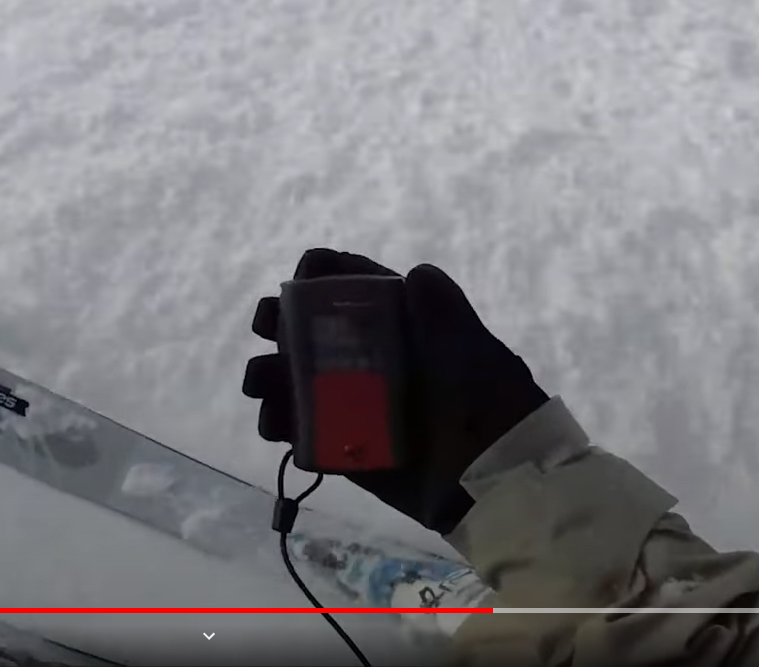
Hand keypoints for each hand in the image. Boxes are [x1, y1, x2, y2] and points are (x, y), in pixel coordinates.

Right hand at [241, 248, 547, 534]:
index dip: (325, 275)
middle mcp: (373, 361)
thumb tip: (415, 272)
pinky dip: (280, 426)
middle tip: (267, 325)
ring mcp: (355, 406)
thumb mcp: (474, 353)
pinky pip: (302, 434)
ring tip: (262, 383)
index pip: (356, 287)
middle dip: (281, 321)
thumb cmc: (489, 408)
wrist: (496, 485)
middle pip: (312, 330)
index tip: (303, 276)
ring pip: (297, 381)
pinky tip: (275, 424)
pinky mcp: (345, 449)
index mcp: (403, 328)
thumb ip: (444, 313)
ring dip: (270, 375)